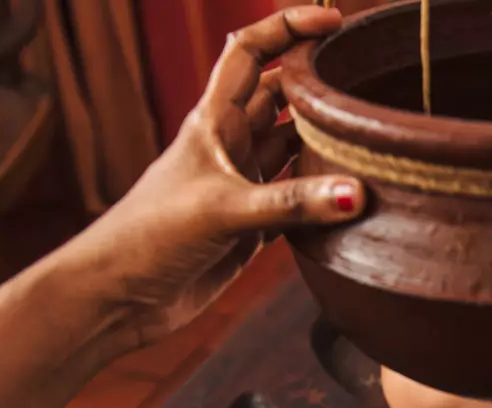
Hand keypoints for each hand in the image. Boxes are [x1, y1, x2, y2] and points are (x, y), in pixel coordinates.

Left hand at [61, 6, 363, 345]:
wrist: (116, 296)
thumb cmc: (149, 237)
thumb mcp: (223, 211)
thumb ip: (291, 202)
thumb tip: (357, 192)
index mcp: (213, 122)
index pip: (251, 51)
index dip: (287, 27)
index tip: (333, 19)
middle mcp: (230, 147)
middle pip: (282, 95)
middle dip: (320, 81)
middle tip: (371, 74)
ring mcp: (242, 187)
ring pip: (294, 147)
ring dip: (327, 140)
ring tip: (375, 134)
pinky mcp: (251, 228)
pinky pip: (298, 201)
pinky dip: (324, 197)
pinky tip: (354, 199)